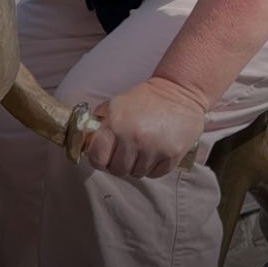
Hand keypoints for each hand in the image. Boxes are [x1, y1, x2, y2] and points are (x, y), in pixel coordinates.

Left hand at [87, 77, 206, 178]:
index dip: (98, 159)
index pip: (97, 158)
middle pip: (117, 170)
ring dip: (136, 165)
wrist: (179, 92)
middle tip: (124, 153)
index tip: (103, 156)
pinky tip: (154, 153)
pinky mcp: (171, 156)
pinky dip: (153, 168)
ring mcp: (153, 149)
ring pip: (136, 174)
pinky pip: (154, 174)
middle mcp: (133, 138)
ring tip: (141, 150)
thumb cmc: (146, 98)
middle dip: (118, 164)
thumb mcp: (116, 104)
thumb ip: (100, 122)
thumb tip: (87, 140)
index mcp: (116, 124)